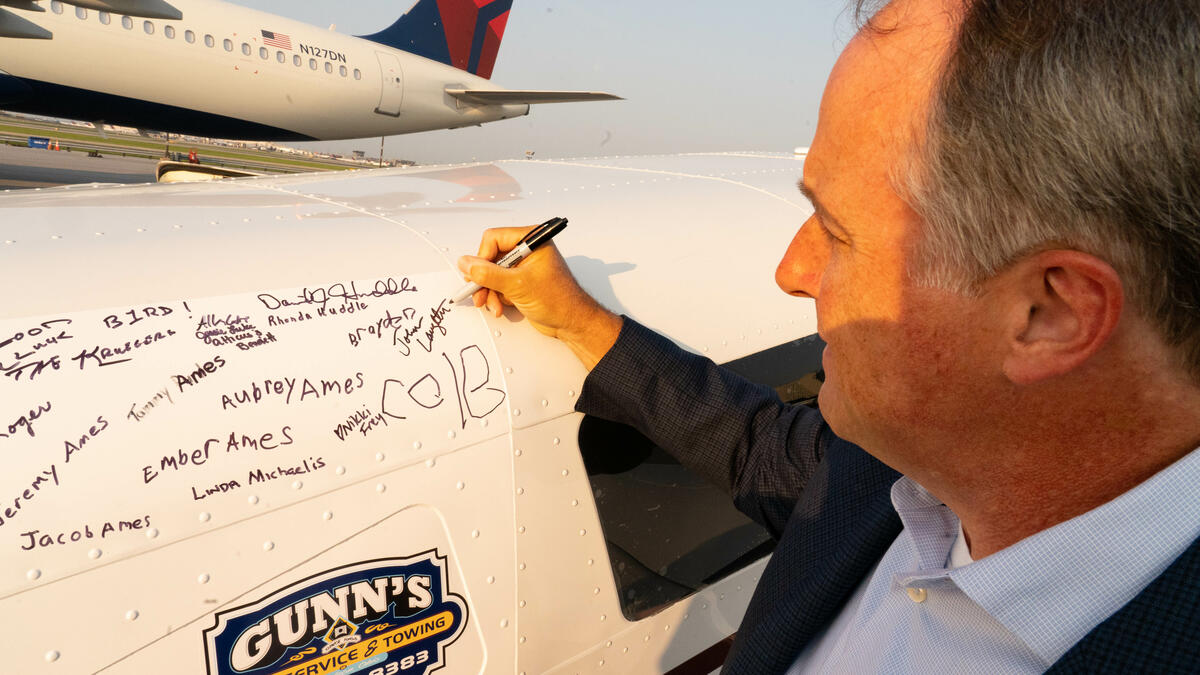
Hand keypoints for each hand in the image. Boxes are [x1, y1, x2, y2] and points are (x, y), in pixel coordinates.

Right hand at [457, 226, 621, 369]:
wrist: (571, 323)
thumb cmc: (559, 300)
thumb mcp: (518, 285)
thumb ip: (488, 273)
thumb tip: (466, 263)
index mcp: (531, 240)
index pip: (494, 238)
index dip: (483, 257)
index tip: (477, 274)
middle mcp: (526, 250)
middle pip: (490, 257)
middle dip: (484, 278)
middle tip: (478, 292)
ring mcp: (522, 266)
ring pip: (491, 273)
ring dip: (488, 291)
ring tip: (493, 305)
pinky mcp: (519, 281)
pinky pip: (497, 284)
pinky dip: (495, 296)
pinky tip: (500, 306)